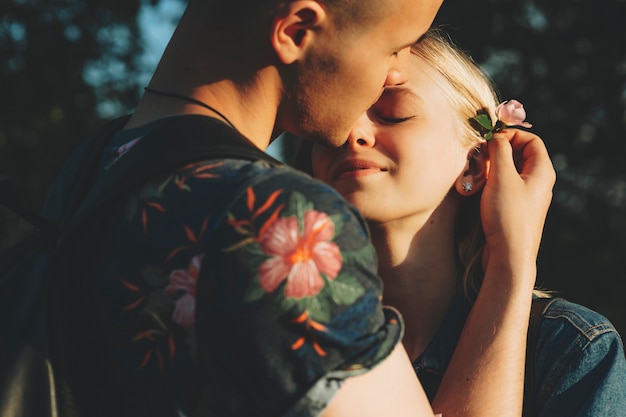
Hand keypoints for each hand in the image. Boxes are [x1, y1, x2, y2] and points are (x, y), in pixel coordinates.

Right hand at [480, 128, 555, 284]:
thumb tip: (496, 137)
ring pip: (508, 171)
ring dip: (490, 168)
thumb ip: (499, 150)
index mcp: (542, 171)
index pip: (531, 140)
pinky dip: (489, 183)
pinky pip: (503, 187)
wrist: (509, 255)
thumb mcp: (501, 176)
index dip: (510, 135)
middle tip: (479, 157)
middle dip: (496, 152)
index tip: (489, 141)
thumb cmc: (508, 215)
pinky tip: (477, 190)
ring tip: (475, 175)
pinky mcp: (515, 209)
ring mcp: (527, 197)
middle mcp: (538, 182)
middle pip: (518, 154)